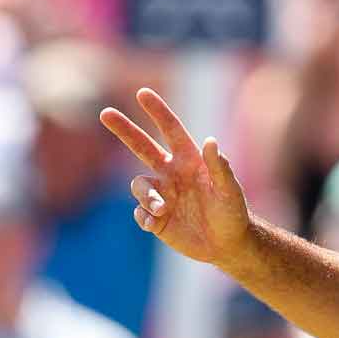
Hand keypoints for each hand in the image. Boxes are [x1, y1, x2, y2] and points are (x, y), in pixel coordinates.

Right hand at [101, 89, 251, 267]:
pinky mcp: (155, 218)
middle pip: (141, 146)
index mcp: (189, 160)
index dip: (157, 112)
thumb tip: (210, 140)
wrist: (227, 244)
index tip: (142, 93)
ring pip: (140, 185)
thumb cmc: (233, 213)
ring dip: (147, 195)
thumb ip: (220, 167)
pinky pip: (140, 212)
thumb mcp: (230, 191)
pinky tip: (156, 224)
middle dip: (124, 129)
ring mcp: (162, 195)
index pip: (171, 130)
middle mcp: (171, 173)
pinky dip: (144, 216)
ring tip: (161, 209)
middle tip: (105, 112)